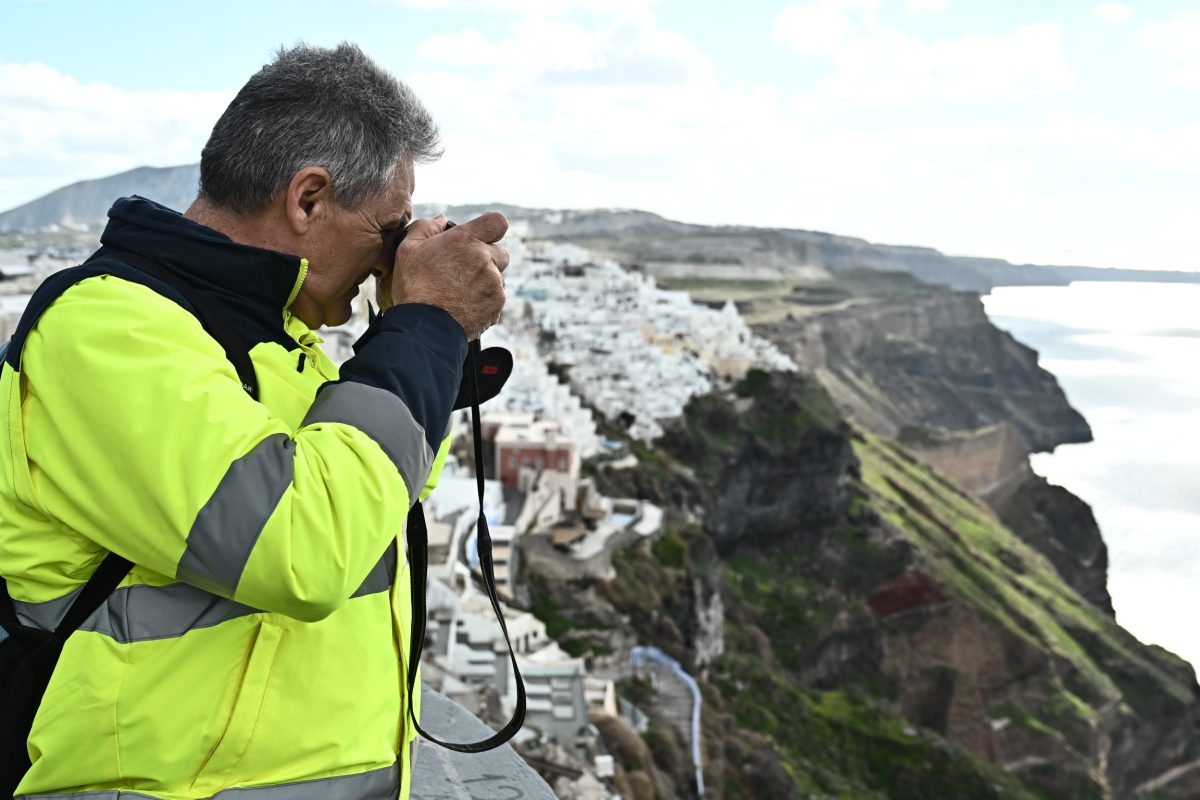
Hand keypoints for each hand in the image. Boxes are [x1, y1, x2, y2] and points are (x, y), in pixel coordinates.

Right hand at [380, 212, 509, 340]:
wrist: (424, 326)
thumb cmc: (414, 286)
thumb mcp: (408, 249)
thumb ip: (426, 228)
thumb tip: (441, 220)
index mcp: (466, 240)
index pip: (497, 222)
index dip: (491, 227)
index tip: (482, 236)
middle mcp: (485, 259)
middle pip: (500, 253)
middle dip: (487, 259)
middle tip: (464, 271)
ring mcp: (494, 283)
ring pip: (498, 277)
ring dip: (486, 281)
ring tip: (461, 292)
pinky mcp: (497, 305)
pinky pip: (497, 298)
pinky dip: (485, 301)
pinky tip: (464, 306)